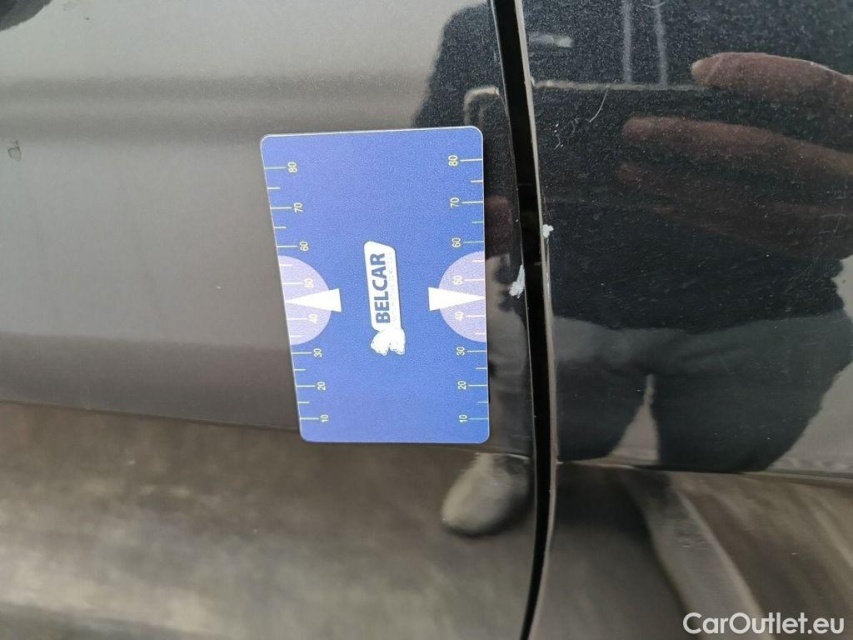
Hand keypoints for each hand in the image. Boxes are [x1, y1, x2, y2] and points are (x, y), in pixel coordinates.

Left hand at [620, 53, 852, 258]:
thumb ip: (802, 100)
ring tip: (632, 173)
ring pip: (745, 201)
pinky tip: (663, 205)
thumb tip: (707, 80)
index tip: (698, 70)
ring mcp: (837, 219)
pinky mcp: (816, 247)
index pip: (811, 92)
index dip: (756, 75)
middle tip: (634, 130)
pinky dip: (701, 217)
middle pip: (762, 152)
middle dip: (690, 140)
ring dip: (680, 187)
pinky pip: (748, 232)